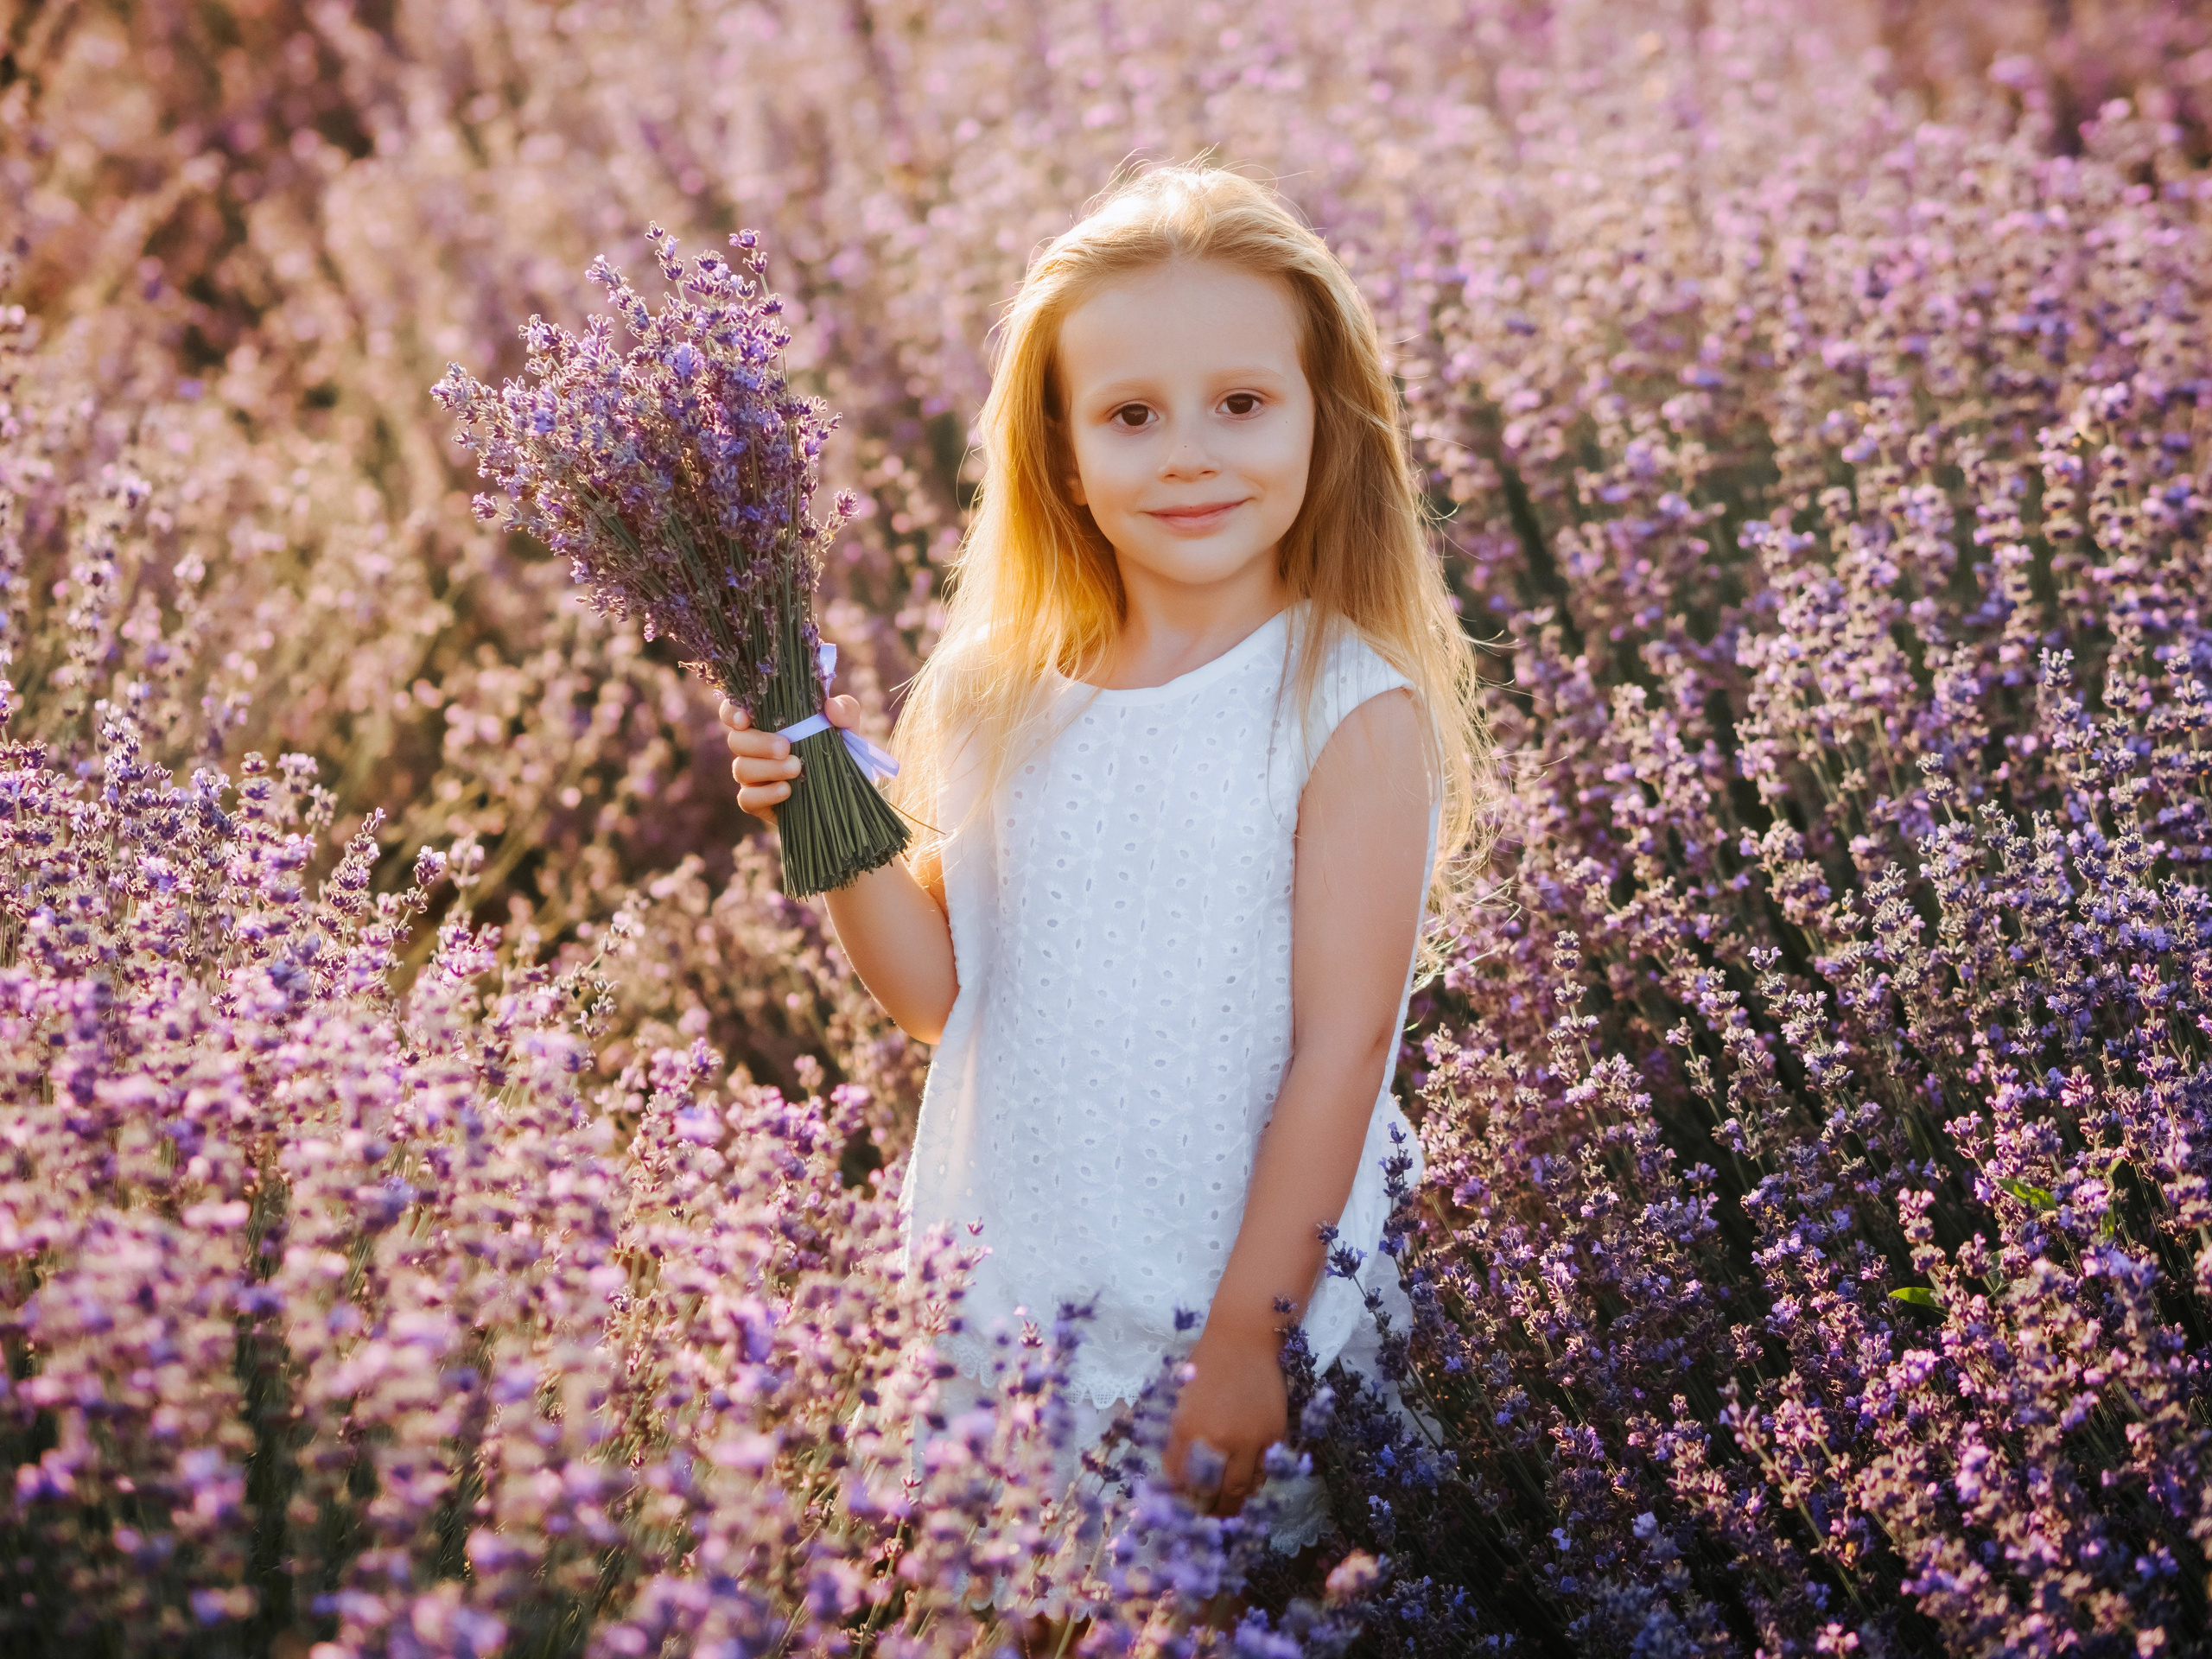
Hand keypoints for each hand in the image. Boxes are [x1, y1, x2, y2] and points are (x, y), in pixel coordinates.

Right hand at [719, 694, 860, 826]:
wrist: (846, 788)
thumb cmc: (838, 747)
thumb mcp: (847, 726)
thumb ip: (844, 710)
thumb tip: (830, 707)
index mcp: (765, 722)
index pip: (734, 712)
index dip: (731, 713)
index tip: (744, 719)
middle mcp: (752, 748)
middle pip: (736, 741)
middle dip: (758, 743)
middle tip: (785, 747)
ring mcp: (752, 775)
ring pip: (741, 769)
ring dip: (767, 768)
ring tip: (796, 768)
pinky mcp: (758, 801)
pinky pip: (747, 798)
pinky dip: (765, 794)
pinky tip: (787, 791)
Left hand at [1163, 1323, 1287, 1517]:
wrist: (1244, 1339)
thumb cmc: (1205, 1365)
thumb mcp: (1179, 1400)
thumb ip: (1175, 1439)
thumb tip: (1174, 1477)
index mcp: (1187, 1428)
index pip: (1180, 1481)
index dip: (1177, 1501)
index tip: (1177, 1511)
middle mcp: (1218, 1438)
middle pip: (1211, 1494)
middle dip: (1205, 1514)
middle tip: (1203, 1522)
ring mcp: (1249, 1439)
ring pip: (1240, 1490)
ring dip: (1231, 1507)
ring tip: (1224, 1513)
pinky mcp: (1274, 1435)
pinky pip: (1264, 1473)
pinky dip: (1254, 1486)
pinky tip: (1246, 1489)